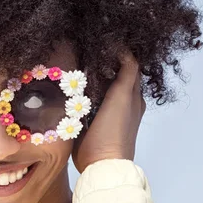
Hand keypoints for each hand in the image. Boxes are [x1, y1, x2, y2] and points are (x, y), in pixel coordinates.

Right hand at [71, 49, 145, 173]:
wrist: (100, 163)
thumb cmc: (115, 128)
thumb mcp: (125, 95)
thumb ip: (128, 71)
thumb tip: (124, 47)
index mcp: (133, 96)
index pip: (128, 67)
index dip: (118, 53)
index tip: (103, 40)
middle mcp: (121, 103)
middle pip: (111, 76)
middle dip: (100, 62)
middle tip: (84, 48)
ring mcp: (104, 112)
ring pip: (97, 87)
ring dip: (88, 76)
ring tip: (73, 61)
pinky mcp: (88, 121)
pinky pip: (85, 100)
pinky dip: (80, 90)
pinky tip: (69, 83)